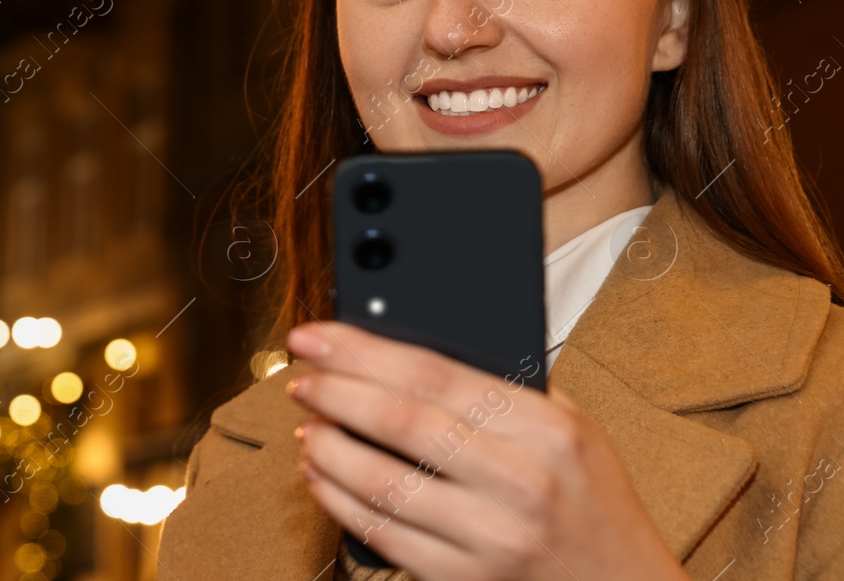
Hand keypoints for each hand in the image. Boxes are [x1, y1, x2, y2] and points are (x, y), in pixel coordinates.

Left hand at [284, 321, 689, 580]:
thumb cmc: (594, 506)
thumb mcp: (573, 430)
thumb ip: (504, 390)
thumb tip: (409, 351)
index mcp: (545, 427)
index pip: (432, 373)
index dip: (360, 351)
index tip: (316, 338)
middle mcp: (520, 480)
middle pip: (399, 421)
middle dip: (333, 393)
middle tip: (300, 379)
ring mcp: (492, 535)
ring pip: (382, 481)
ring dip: (328, 449)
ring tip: (306, 427)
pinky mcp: (466, 579)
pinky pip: (384, 533)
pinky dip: (340, 500)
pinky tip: (323, 477)